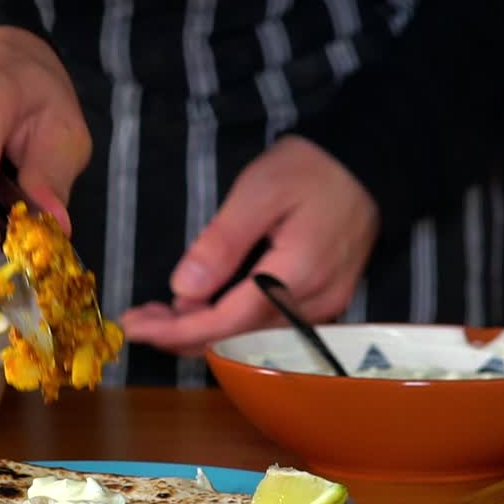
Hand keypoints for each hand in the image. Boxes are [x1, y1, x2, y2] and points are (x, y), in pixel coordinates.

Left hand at [120, 136, 378, 356]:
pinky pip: (268, 328)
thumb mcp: (258, 192)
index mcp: (293, 275)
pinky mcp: (323, 303)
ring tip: (160, 315)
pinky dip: (230, 325)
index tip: (132, 327)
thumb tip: (183, 291)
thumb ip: (222, 243)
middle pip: (235, 340)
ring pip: (251, 339)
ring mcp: (321, 308)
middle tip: (138, 320)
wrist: (370, 163)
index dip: (174, 331)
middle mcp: (311, 304)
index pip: (224, 322)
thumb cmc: (310, 169)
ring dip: (202, 332)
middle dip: (180, 335)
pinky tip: (202, 309)